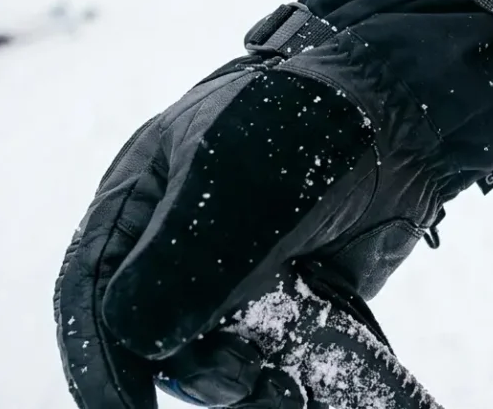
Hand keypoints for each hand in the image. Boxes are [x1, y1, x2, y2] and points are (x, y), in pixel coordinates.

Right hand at [54, 0, 492, 407]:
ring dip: (241, 376)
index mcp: (143, 197)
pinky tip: (300, 380)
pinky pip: (270, 358)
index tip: (124, 406)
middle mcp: (181, 243)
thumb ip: (182, 257)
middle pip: (150, 336)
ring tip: (280, 368)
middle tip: (243, 370)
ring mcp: (235, 276)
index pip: (90, 289)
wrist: (403, 113)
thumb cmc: (308, 120)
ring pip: (211, 358)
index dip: (98, 356)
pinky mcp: (289, 299)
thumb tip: (138, 341)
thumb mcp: (232, 174)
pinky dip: (282, 378)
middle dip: (191, 365)